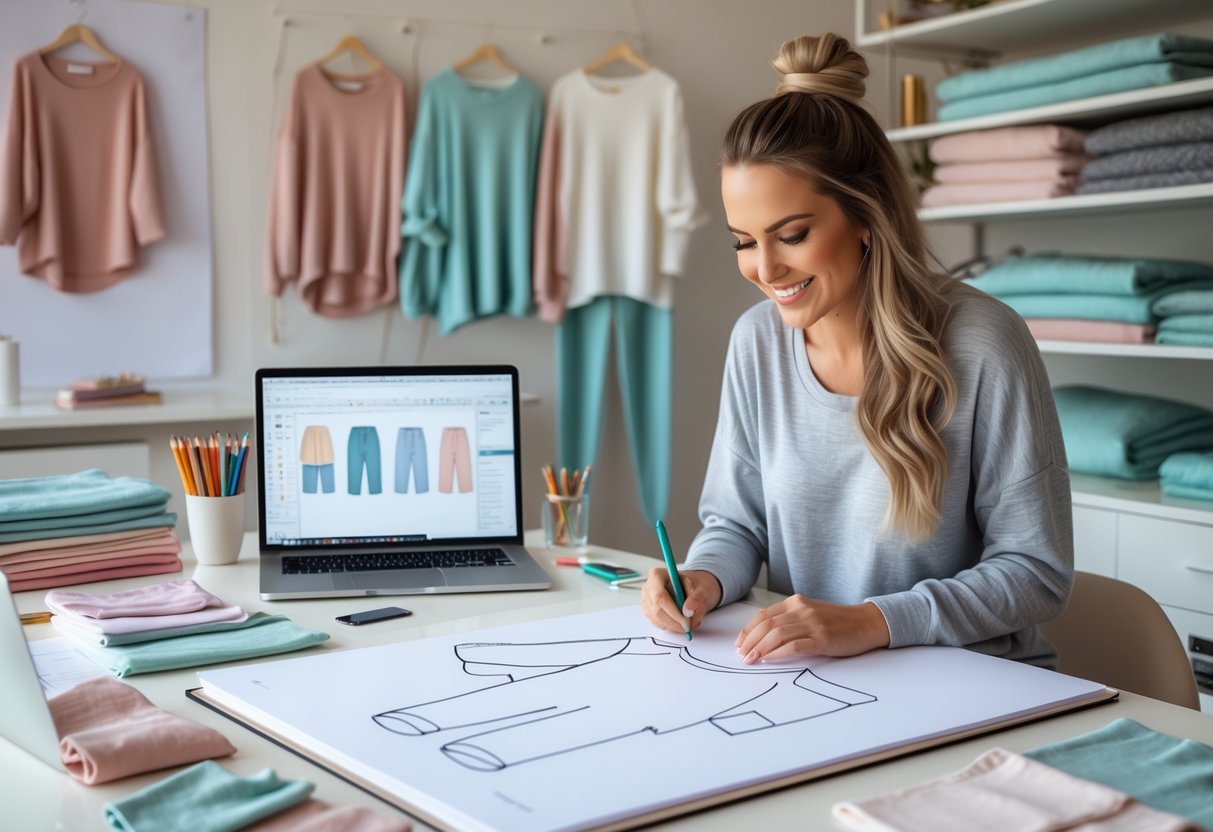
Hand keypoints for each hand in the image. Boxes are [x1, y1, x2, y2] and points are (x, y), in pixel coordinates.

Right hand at [641, 568, 721, 635]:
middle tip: (690, 626)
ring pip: (658, 620)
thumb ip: (697, 598)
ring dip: (675, 626)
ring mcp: (646, 600)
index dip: (672, 611)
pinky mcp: (648, 611)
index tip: (686, 621)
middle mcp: (648, 587)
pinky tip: (682, 622)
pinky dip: (672, 627)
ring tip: (690, 621)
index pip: (660, 596)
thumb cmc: (695, 585)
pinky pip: (658, 624)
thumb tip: (688, 611)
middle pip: (657, 611)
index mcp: (657, 575)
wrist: (693, 588)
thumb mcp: (702, 588)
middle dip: (675, 622)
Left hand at [736, 596, 890, 662]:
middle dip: (750, 641)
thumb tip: (763, 636)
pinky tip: (769, 660)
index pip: (764, 615)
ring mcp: (812, 623)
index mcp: (796, 602)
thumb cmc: (837, 622)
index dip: (748, 630)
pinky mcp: (822, 639)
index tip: (740, 643)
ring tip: (751, 660)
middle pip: (767, 625)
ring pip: (777, 634)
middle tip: (742, 655)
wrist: (866, 622)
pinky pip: (794, 646)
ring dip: (760, 649)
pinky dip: (778, 653)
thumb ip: (790, 619)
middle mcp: (802, 609)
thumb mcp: (810, 613)